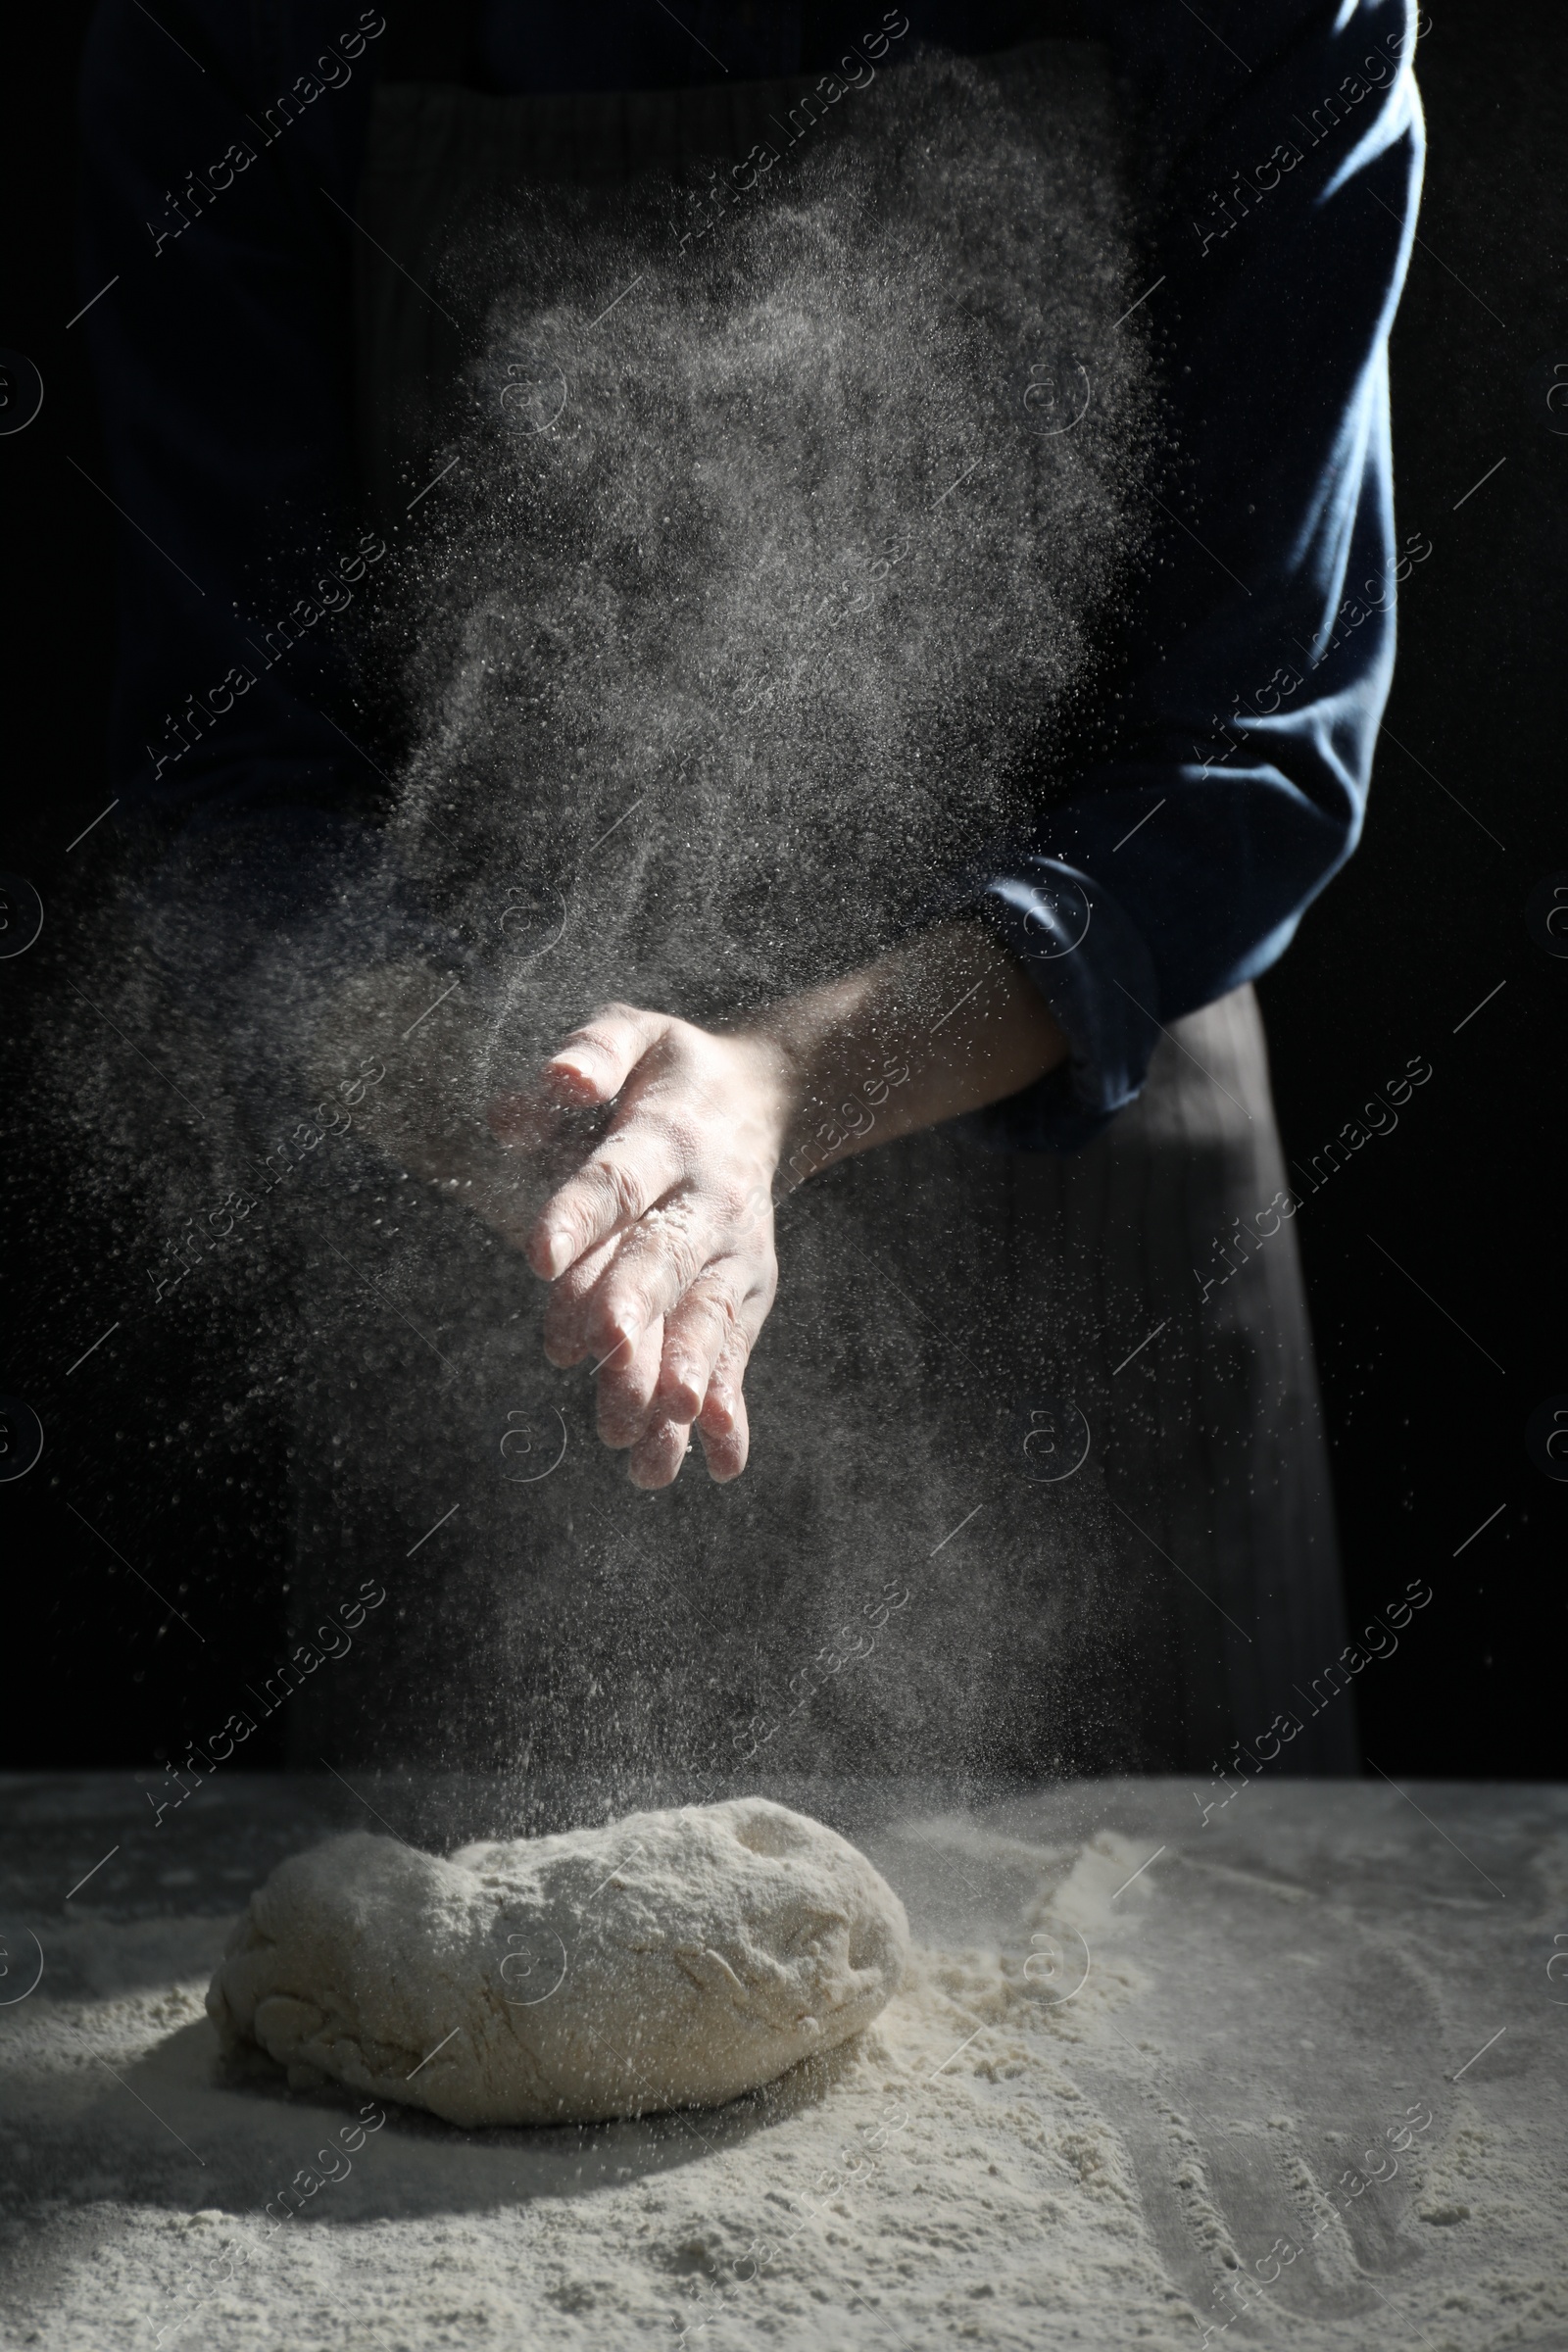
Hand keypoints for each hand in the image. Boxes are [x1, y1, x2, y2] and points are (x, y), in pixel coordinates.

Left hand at [490, 1005, 794, 1487]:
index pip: (615, 1178)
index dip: (579, 1214)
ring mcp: (732, 1254)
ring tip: (643, 1445)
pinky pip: (735, 1354)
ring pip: (702, 1321)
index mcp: (666, 1137)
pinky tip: (719, 1464)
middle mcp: (706, 1202)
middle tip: (604, 1360)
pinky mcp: (744, 1295)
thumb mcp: (633, 1033)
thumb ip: (587, 1055)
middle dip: (634, 1312)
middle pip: (663, 1259)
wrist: (766, 1098)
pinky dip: (729, 1409)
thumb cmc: (670, 1070)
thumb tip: (530, 1097)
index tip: (539, 1259)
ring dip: (676, 1381)